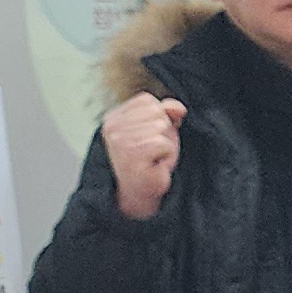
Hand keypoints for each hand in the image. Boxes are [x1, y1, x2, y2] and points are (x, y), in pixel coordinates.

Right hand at [100, 93, 187, 221]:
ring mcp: (120, 141)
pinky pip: (164, 144)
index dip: (159, 116)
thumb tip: (178, 107)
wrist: (140, 193)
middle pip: (156, 112)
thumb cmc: (149, 161)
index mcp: (114, 117)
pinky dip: (166, 155)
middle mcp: (113, 127)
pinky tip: (154, 164)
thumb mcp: (159, 130)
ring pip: (162, 127)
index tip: (150, 136)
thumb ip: (167, 112)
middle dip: (163, 131)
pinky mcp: (132, 154)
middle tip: (152, 150)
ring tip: (153, 157)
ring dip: (165, 144)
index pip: (147, 100)